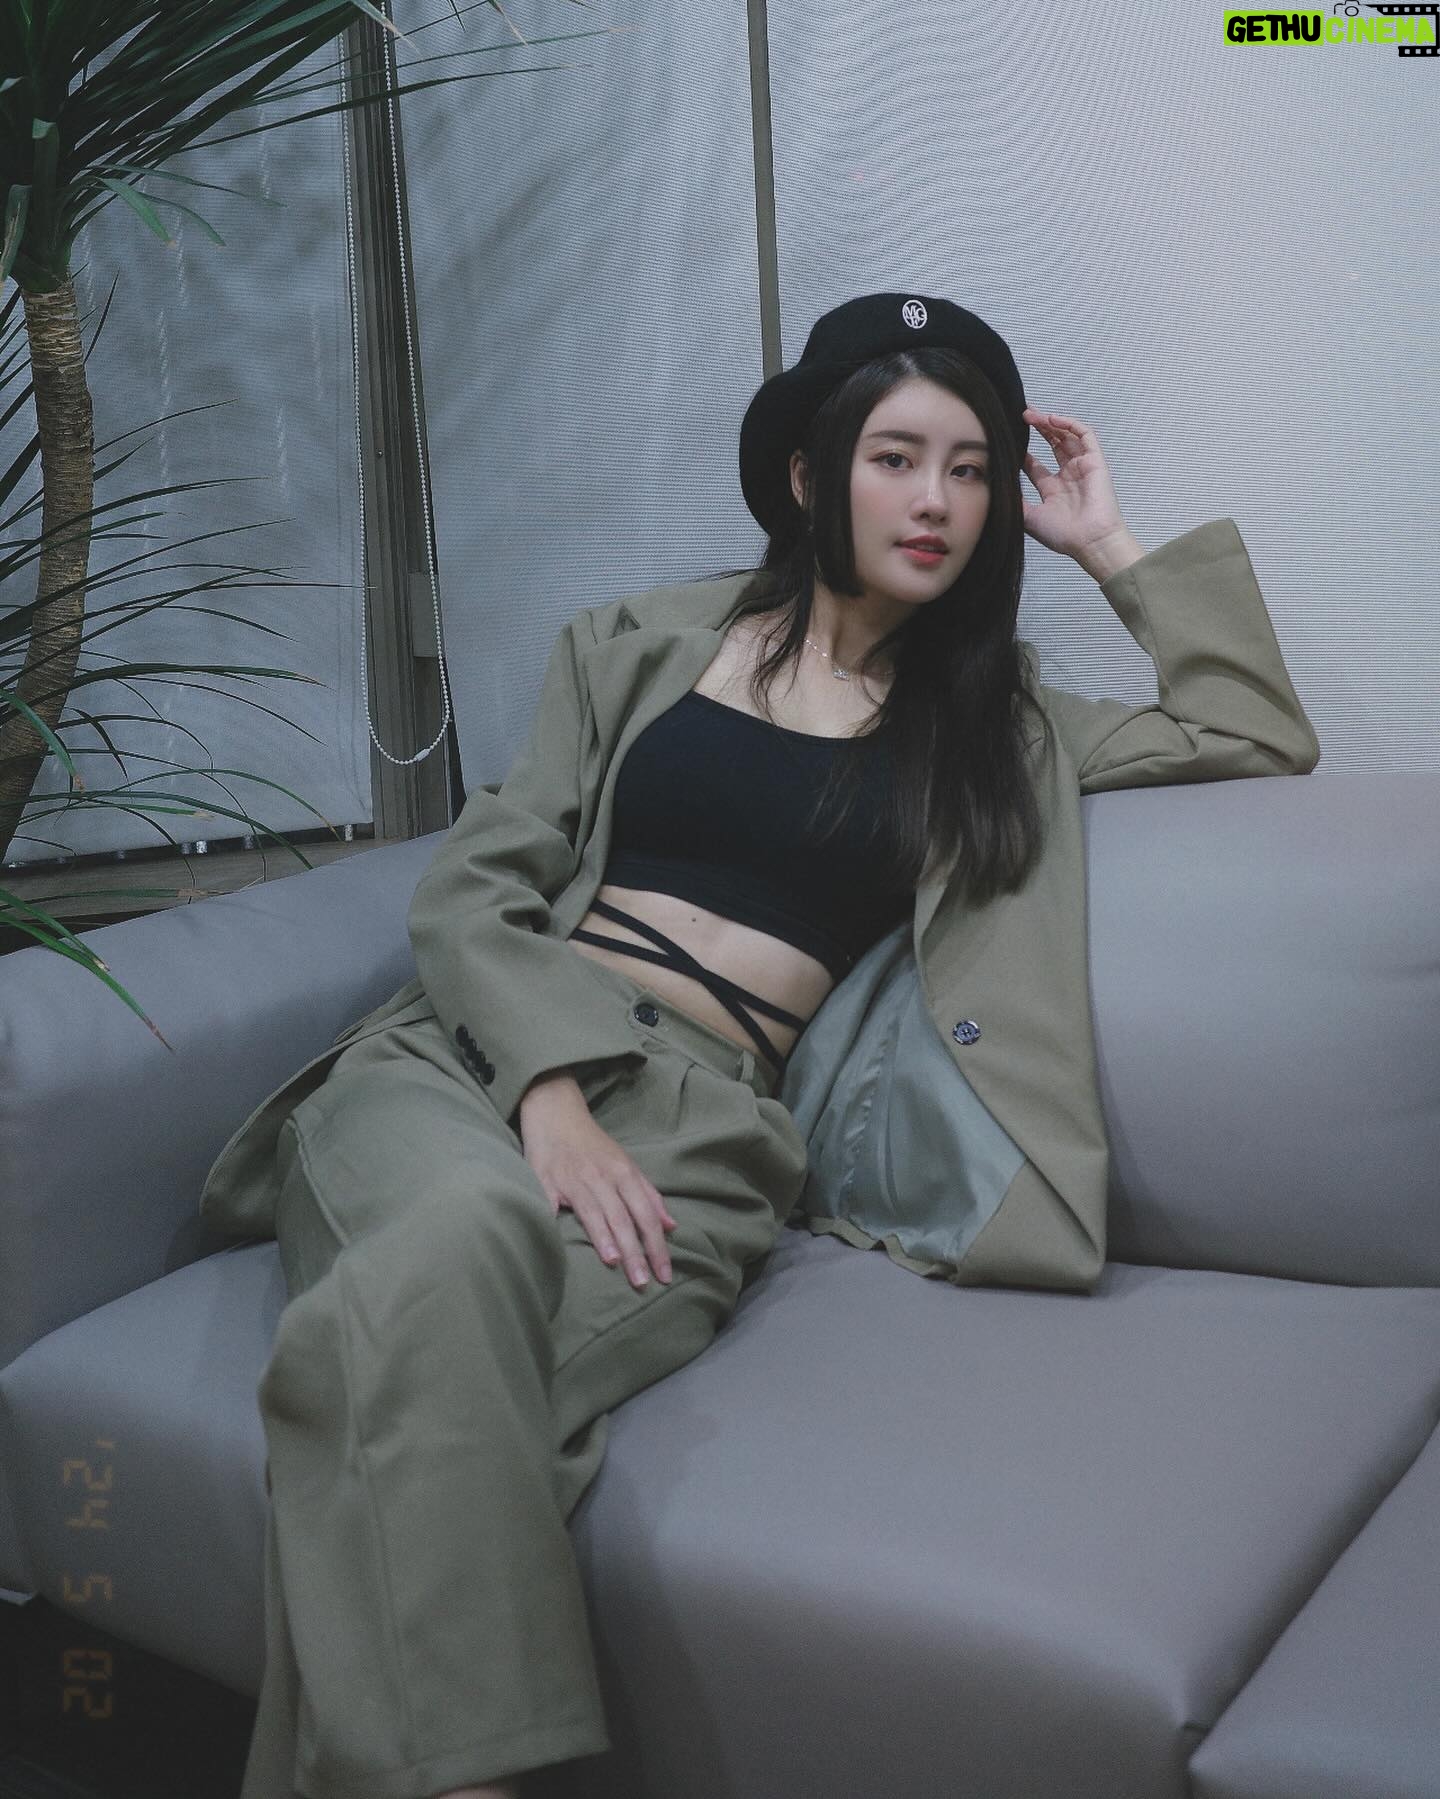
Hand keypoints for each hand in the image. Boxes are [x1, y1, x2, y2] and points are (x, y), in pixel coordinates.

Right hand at [520, 1079, 676, 1288]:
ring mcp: (573, 1179)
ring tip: (615, 1262)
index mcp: (623, 1174)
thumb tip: (671, 1225)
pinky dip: (554, 1216)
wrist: (556, 1112)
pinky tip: (557, 1237)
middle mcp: (602, 1177)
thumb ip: (649, 1194)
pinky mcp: (545, 1180)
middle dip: (635, 1252)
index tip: (665, 1274)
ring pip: (593, 1211)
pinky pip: (550, 1201)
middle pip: (623, 1218)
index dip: (656, 1246)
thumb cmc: (592, 1145)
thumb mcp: (626, 1163)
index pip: (646, 1215)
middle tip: (643, 1283)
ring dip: (605, 1237)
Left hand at [1021, 409, 1142, 580]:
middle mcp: (1068, 477)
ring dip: (1050, 423)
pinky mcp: (1095, 462)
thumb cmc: (1063, 536)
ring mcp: (1082, 468)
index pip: (1035, 465)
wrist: (1089, 541)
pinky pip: (1085, 435)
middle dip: (1037, 429)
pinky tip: (1052, 419)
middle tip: (1021, 416)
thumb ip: (1014, 501)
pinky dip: (1070, 424)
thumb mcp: (1028, 517)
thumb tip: (996, 487)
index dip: (1023, 452)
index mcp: (1053, 490)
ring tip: (1031, 414)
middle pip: (1052, 445)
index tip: (1009, 440)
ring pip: (1066, 436)